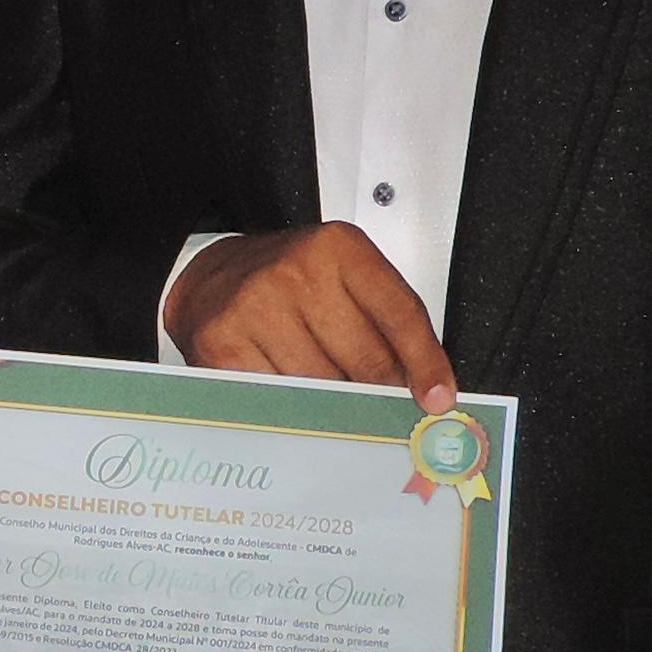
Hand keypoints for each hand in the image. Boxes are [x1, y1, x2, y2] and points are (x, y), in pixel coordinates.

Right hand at [165, 224, 455, 402]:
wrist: (214, 280)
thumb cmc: (290, 283)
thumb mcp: (345, 279)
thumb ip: (386, 321)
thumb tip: (420, 386)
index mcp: (338, 248)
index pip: (399, 314)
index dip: (424, 362)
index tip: (437, 397)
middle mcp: (296, 271)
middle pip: (365, 359)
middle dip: (378, 389)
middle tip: (380, 402)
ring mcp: (257, 306)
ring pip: (324, 386)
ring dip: (334, 400)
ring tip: (325, 385)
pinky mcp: (225, 343)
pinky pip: (279, 396)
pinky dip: (292, 404)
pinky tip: (290, 388)